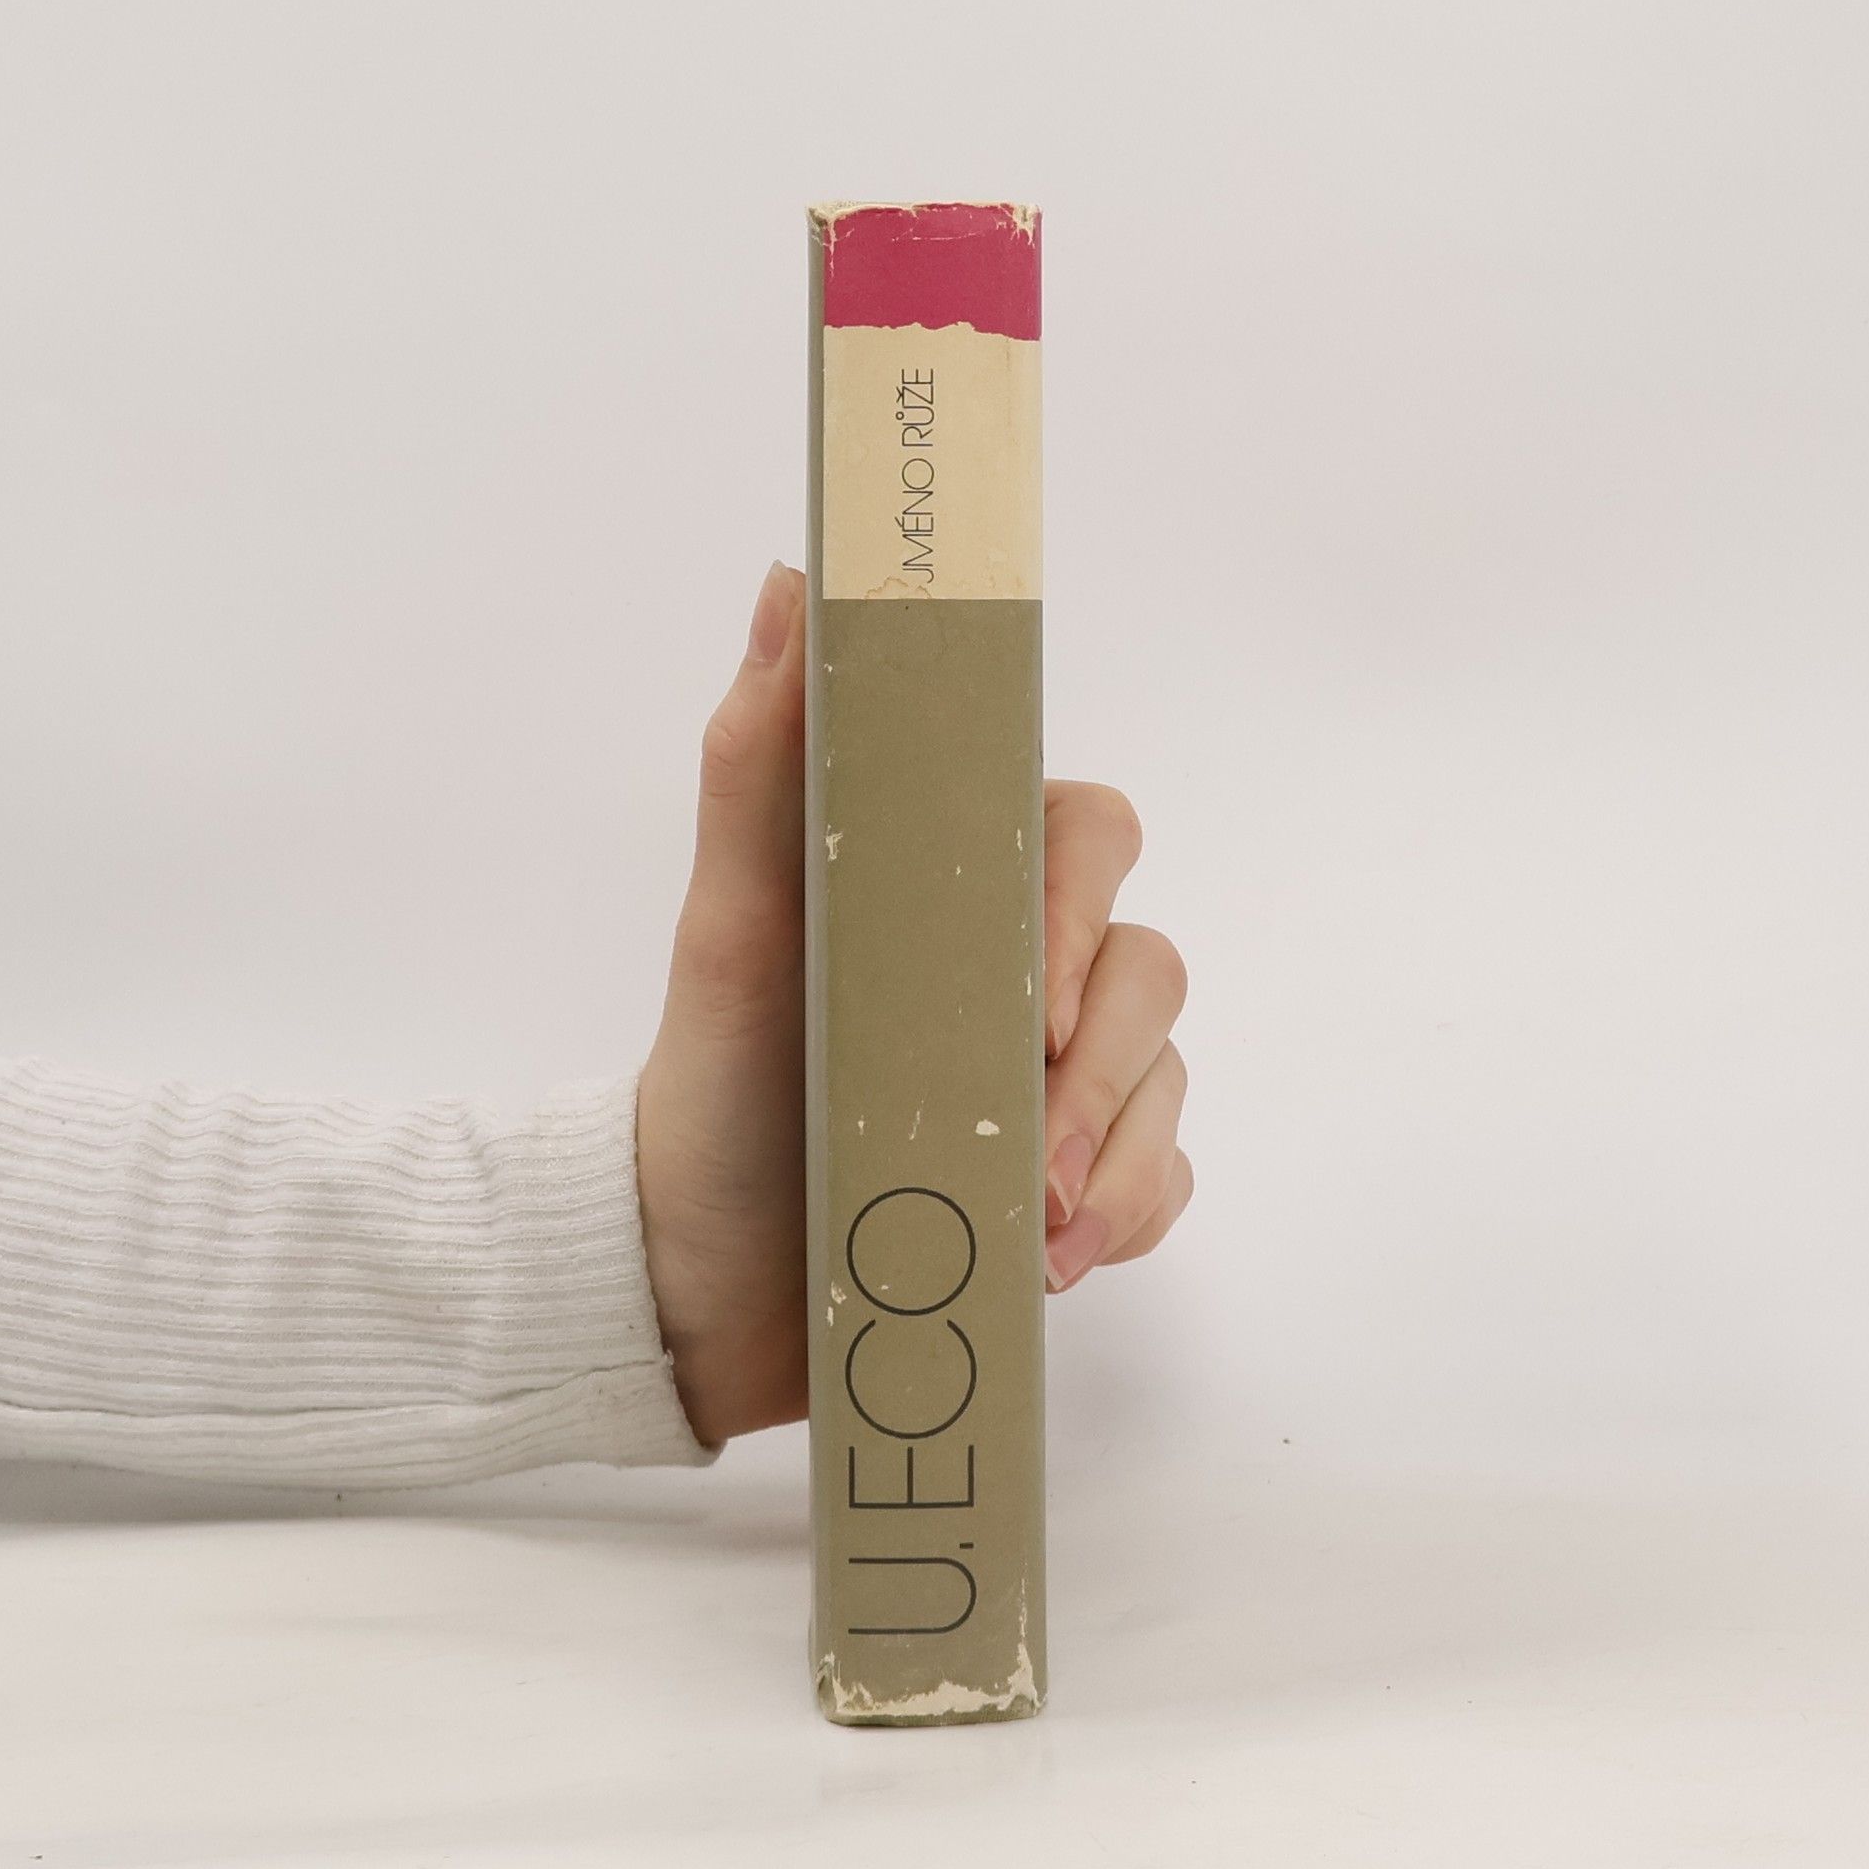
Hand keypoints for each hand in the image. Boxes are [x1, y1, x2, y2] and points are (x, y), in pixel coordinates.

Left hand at [636, 562, 1192, 1445]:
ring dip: (1117, 1157)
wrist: (700, 1284)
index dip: (1085, 908)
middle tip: (1034, 1154)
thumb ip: (762, 767)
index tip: (1037, 1003)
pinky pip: (1163, 1178)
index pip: (1084, 835)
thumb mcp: (730, 935)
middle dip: (1101, 1069)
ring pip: (1167, 1079)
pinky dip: (1123, 1219)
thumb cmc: (717, 1094)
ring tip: (1037, 1233)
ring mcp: (1057, 1077)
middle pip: (1148, 968)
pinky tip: (1050, 1262)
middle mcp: (1019, 971)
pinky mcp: (1076, 1178)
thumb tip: (796, 585)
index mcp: (952, 888)